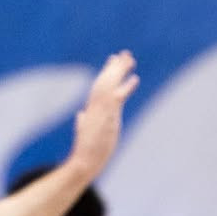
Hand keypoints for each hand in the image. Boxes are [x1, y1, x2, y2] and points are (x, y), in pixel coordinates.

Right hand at [69, 50, 138, 178]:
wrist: (84, 162)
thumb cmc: (85, 152)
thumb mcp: (85, 133)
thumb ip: (83, 122)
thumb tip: (81, 115)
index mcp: (91, 110)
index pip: (99, 86)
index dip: (107, 72)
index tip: (113, 60)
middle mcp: (95, 108)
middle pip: (104, 82)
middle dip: (115, 67)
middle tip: (125, 53)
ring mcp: (100, 112)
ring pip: (109, 86)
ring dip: (120, 72)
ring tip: (130, 59)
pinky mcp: (107, 118)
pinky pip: (117, 99)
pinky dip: (125, 88)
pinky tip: (135, 79)